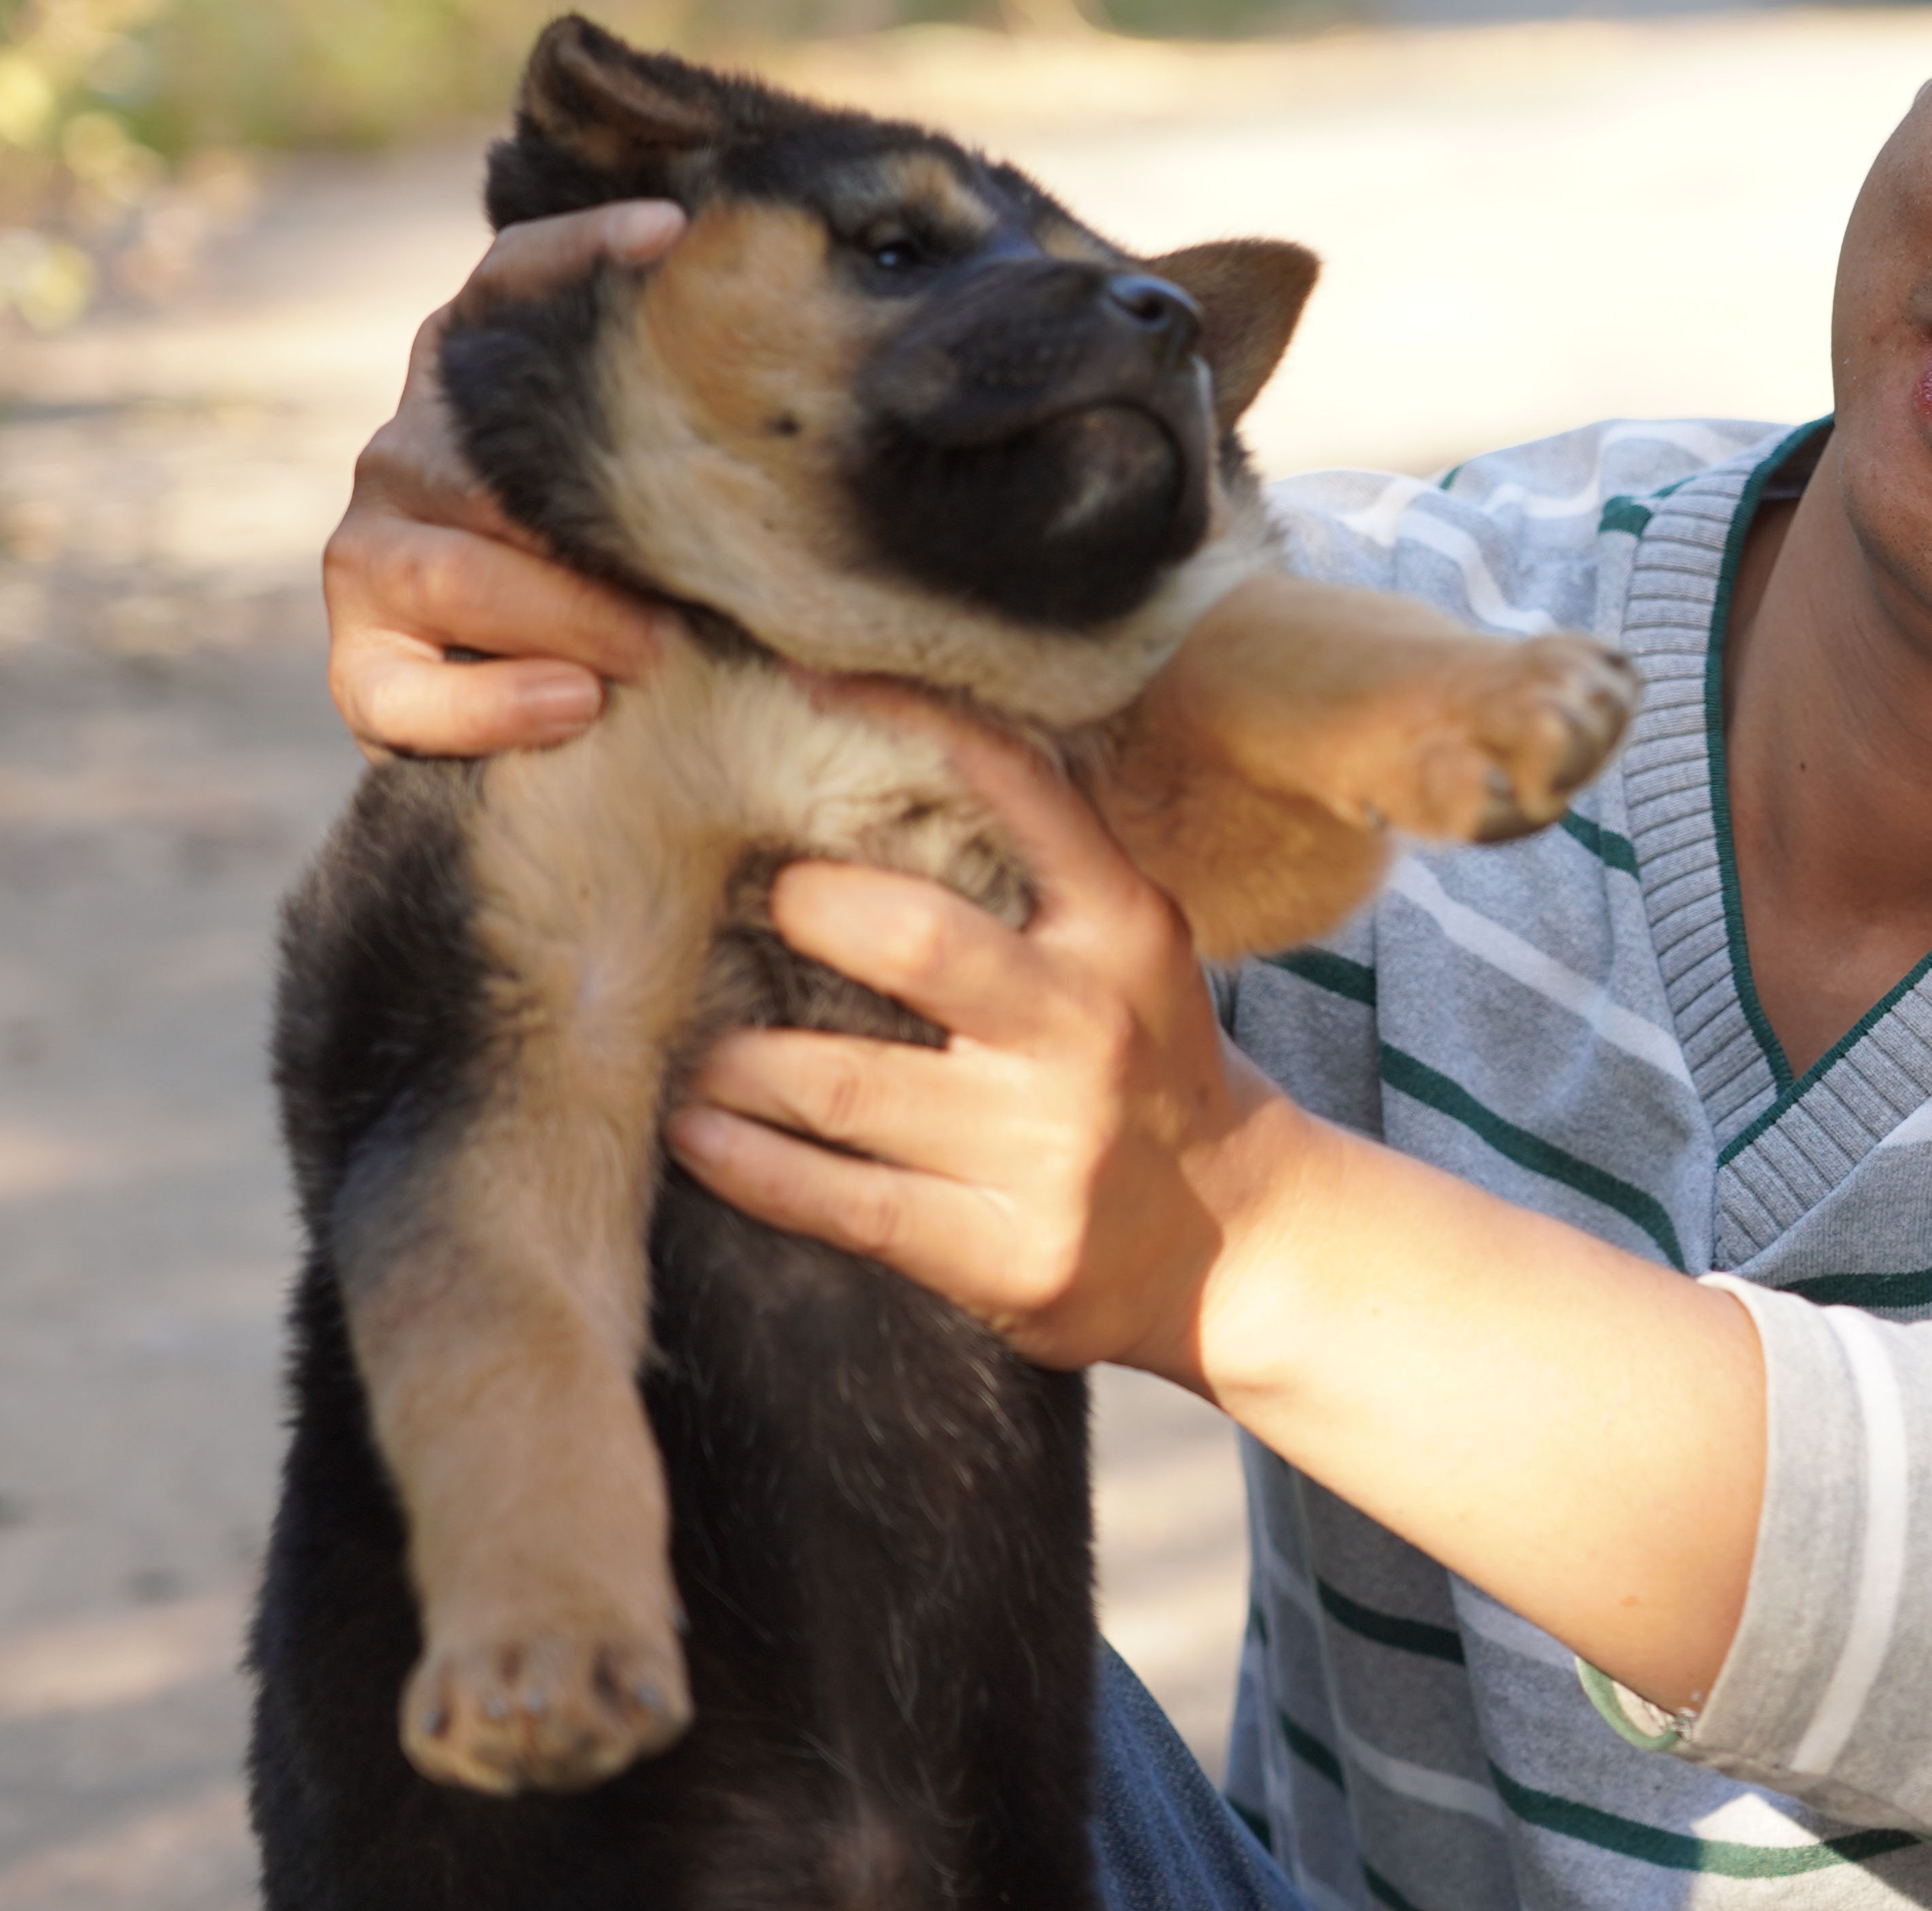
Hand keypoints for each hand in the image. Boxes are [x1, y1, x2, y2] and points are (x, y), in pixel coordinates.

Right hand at [323, 202, 688, 756]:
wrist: (567, 713)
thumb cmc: (651, 581)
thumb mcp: (686, 508)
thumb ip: (714, 467)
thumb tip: (822, 424)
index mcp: (477, 372)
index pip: (509, 278)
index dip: (582, 249)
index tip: (672, 234)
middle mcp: (412, 445)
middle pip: (492, 464)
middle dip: (604, 523)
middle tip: (716, 575)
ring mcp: (372, 549)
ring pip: (453, 572)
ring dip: (568, 614)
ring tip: (661, 651)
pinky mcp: (360, 660)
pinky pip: (401, 689)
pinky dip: (494, 703)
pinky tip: (578, 704)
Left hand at [665, 683, 1302, 1383]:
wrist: (1240, 1244)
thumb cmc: (1148, 1069)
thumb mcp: (1128, 950)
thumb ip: (1033, 875)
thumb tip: (863, 774)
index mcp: (1124, 929)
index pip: (1016, 787)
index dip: (906, 721)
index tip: (806, 679)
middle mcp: (1086, 1028)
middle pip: (910, 937)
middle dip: (804, 911)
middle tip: (758, 909)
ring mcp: (1043, 1147)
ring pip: (839, 1083)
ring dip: (734, 1061)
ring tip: (691, 1046)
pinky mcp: (999, 1252)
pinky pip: (837, 1201)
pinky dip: (746, 1163)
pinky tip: (696, 1134)